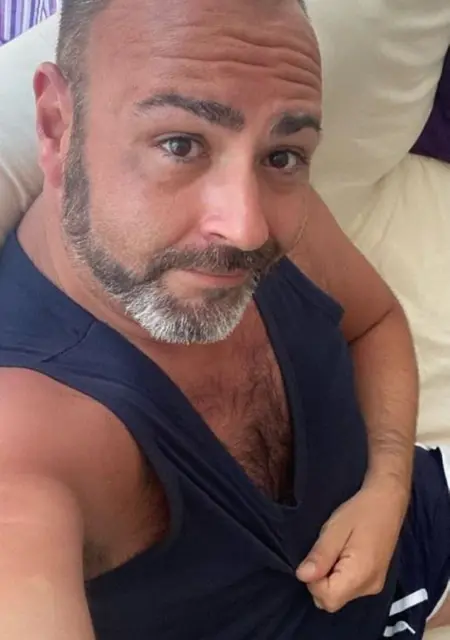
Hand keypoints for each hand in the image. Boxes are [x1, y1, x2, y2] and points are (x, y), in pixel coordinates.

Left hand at [296, 478, 408, 612]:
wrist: (387, 502)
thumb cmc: (360, 512)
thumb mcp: (334, 529)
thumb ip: (320, 556)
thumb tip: (302, 576)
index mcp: (360, 575)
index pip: (327, 598)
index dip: (313, 581)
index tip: (316, 558)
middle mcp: (369, 587)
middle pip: (332, 601)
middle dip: (319, 582)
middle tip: (325, 552)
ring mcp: (374, 586)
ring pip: (339, 597)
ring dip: (328, 580)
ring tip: (335, 551)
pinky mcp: (375, 581)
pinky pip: (348, 590)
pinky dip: (339, 578)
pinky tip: (342, 556)